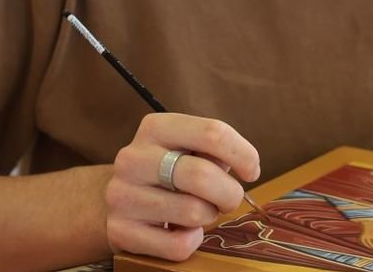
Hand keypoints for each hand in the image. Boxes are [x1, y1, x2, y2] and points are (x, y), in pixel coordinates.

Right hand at [104, 113, 260, 261]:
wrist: (121, 196)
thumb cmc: (169, 169)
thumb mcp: (188, 147)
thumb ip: (214, 150)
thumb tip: (244, 165)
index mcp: (155, 128)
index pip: (213, 133)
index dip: (244, 155)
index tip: (251, 171)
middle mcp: (132, 158)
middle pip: (202, 176)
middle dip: (229, 193)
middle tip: (228, 199)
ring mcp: (122, 195)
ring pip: (193, 212)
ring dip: (208, 216)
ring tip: (198, 210)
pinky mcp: (120, 230)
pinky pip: (178, 245)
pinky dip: (192, 241)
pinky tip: (182, 230)